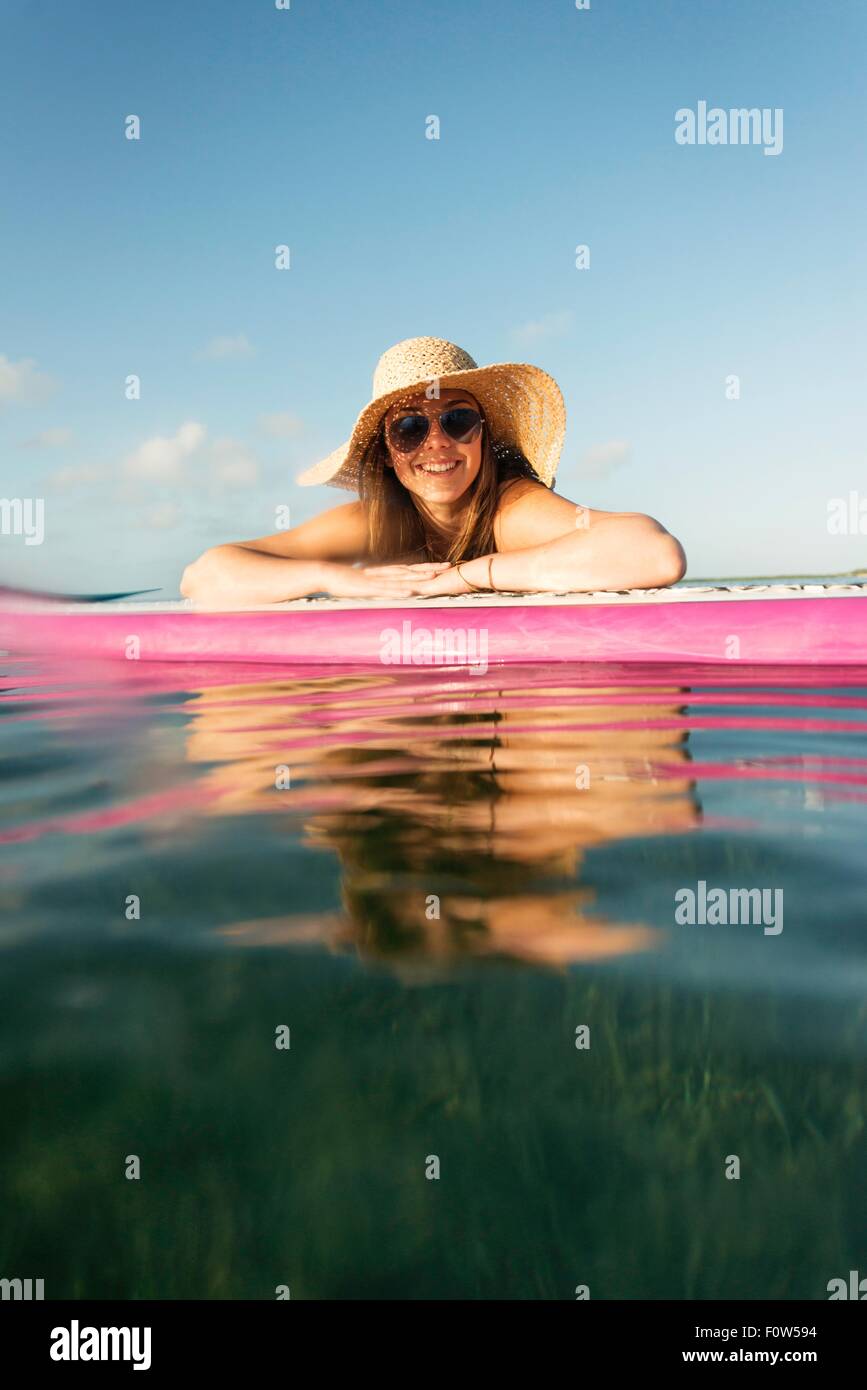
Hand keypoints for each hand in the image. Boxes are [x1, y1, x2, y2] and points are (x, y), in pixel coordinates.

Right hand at [321, 561, 452, 598]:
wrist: (324, 573)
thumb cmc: (341, 580)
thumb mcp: (363, 583)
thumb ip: (375, 585)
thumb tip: (385, 589)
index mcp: (382, 573)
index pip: (408, 568)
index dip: (425, 567)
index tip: (442, 566)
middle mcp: (382, 574)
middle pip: (410, 570)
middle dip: (429, 569)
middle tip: (449, 566)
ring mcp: (375, 581)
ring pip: (401, 579)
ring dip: (418, 577)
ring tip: (434, 577)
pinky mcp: (367, 588)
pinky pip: (386, 590)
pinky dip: (399, 591)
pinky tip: (410, 592)